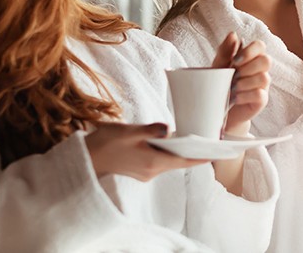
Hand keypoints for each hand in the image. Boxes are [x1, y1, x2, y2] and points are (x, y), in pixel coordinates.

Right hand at [85, 122, 207, 180]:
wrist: (86, 158)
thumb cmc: (106, 143)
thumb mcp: (129, 131)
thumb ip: (151, 130)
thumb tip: (168, 129)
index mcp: (153, 162)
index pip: (184, 161)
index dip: (201, 157)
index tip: (216, 153)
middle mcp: (152, 171)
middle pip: (179, 161)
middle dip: (192, 151)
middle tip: (208, 140)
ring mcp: (146, 173)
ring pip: (168, 160)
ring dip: (178, 151)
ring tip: (192, 138)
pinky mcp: (140, 170)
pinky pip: (159, 160)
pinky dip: (166, 152)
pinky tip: (168, 141)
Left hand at [211, 32, 270, 136]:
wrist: (217, 109)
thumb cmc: (219, 84)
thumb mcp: (218, 66)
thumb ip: (225, 51)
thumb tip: (233, 34)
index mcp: (250, 58)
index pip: (260, 46)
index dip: (250, 51)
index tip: (235, 60)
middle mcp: (259, 70)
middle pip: (266, 60)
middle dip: (248, 67)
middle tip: (234, 75)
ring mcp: (262, 85)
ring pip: (264, 78)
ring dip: (245, 83)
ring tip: (231, 88)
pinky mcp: (261, 100)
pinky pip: (260, 94)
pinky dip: (245, 95)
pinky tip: (235, 98)